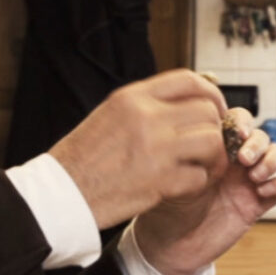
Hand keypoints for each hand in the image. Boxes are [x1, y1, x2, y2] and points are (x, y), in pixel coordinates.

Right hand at [50, 70, 232, 229]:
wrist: (60, 194)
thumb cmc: (82, 158)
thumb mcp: (109, 116)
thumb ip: (144, 106)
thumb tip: (184, 101)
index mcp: (132, 98)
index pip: (188, 80)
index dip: (211, 92)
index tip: (216, 107)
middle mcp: (147, 118)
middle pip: (207, 111)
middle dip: (215, 128)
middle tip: (210, 143)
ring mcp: (156, 150)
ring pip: (211, 142)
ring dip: (212, 156)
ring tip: (202, 165)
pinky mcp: (160, 182)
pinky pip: (200, 177)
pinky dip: (198, 183)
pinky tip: (184, 186)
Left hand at [132, 108, 275, 274]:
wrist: (172, 246)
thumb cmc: (166, 209)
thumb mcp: (172, 175)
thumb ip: (190, 154)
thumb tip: (207, 139)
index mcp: (214, 148)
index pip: (237, 121)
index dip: (242, 122)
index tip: (237, 133)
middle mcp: (233, 162)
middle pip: (260, 136)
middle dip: (258, 143)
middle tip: (244, 158)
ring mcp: (247, 181)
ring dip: (271, 160)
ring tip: (255, 176)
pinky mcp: (258, 204)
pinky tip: (261, 192)